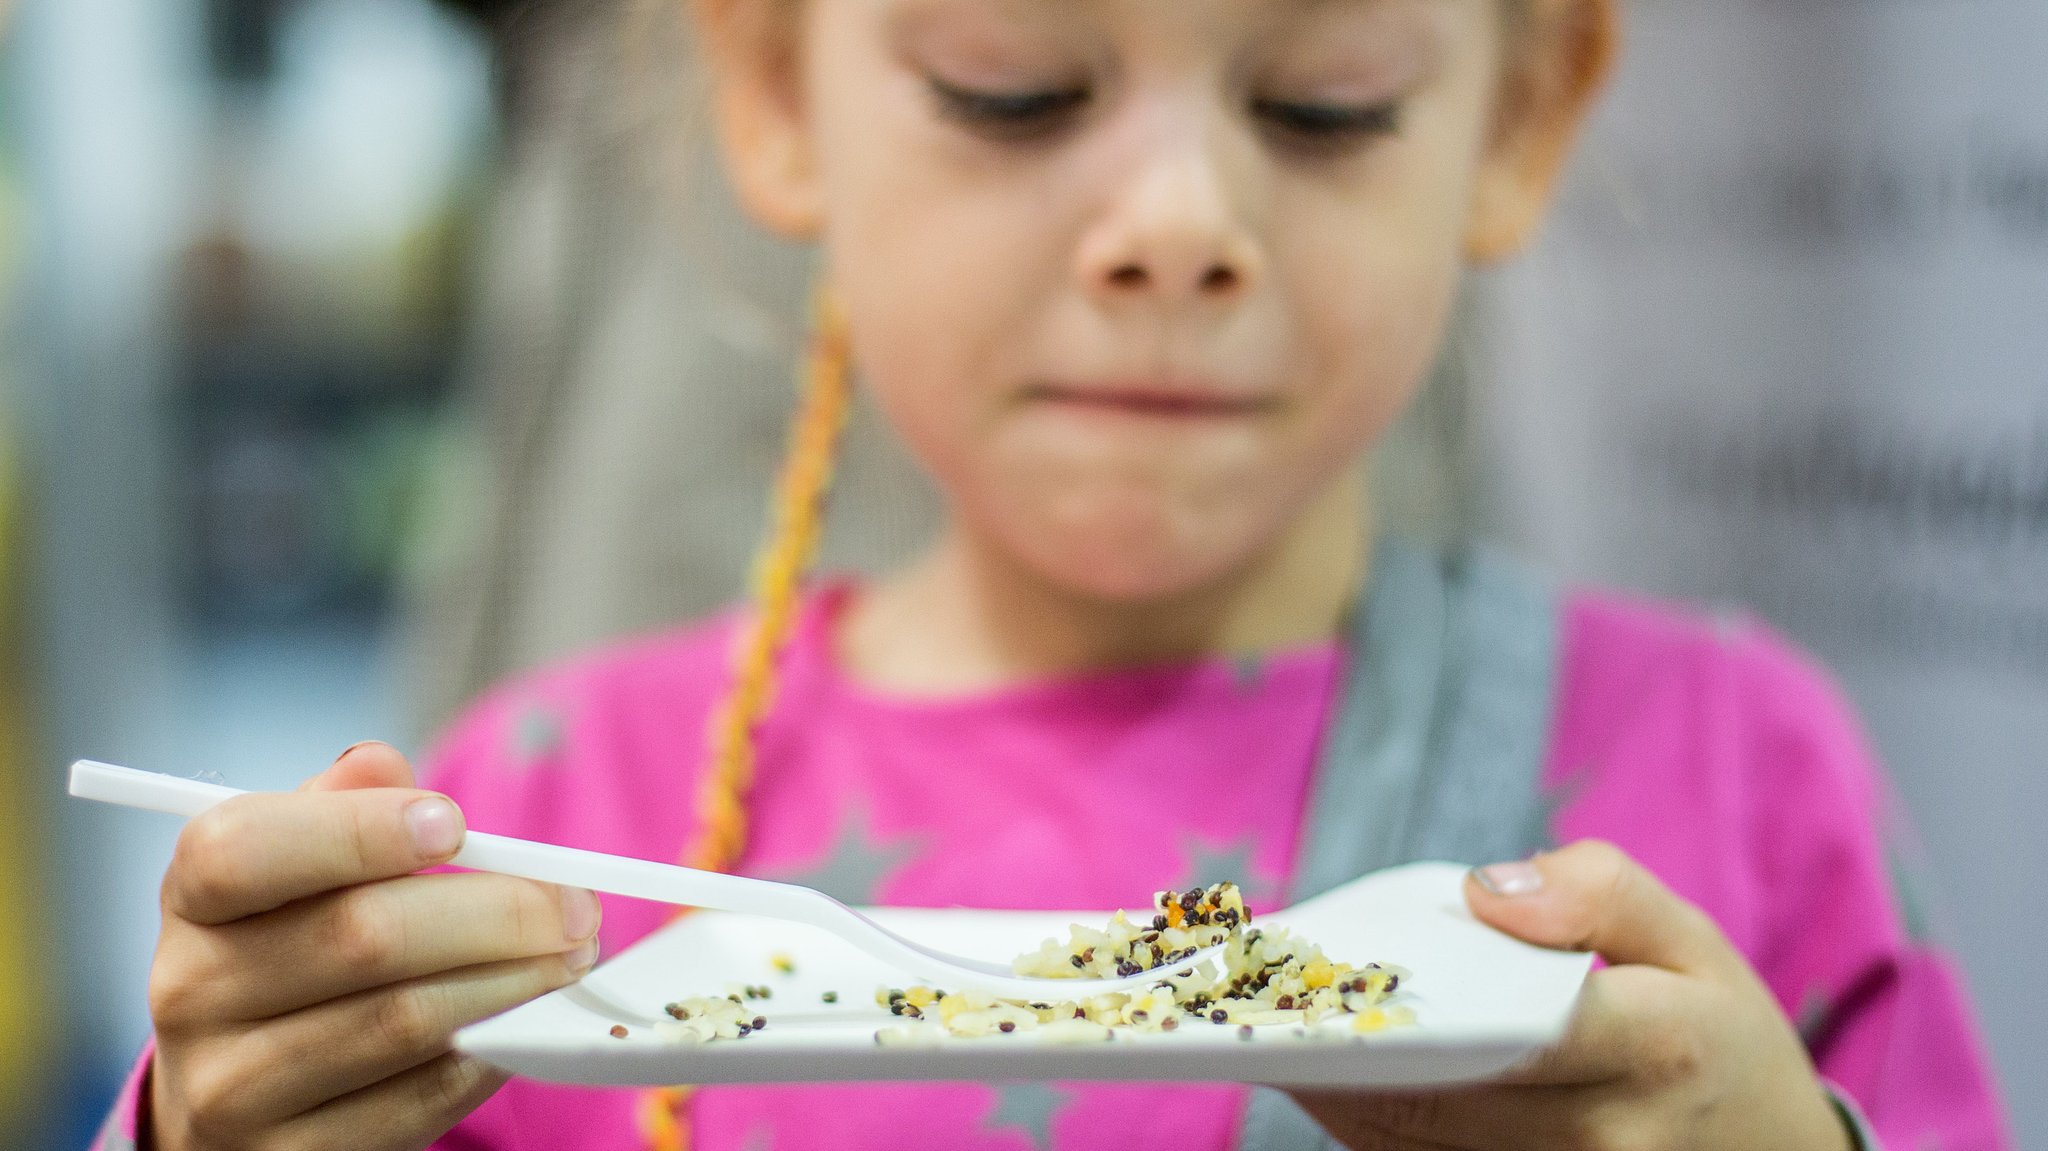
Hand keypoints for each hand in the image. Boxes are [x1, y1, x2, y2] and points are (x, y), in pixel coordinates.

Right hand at [145, 743, 601, 1150]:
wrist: (241, 1086)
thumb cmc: (294, 945)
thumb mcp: (298, 867)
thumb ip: (343, 807)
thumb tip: (384, 765)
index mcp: (193, 899)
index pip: (244, 851)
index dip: (358, 830)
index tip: (455, 823)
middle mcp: (192, 994)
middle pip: (361, 936)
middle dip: (497, 912)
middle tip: (575, 903)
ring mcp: (231, 1089)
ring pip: (405, 1020)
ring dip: (515, 982)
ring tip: (571, 955)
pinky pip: (421, 1097)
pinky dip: (491, 1051)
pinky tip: (526, 1019)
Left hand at [1291, 840, 1852, 1150]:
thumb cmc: (1716, 1038)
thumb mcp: (1692, 942)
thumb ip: (1598, 893)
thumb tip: (1487, 890)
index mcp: (1655, 1048)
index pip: (1513, 1025)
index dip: (1404, 1002)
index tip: (1316, 971)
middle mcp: (1606, 1138)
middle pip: (1438, 1095)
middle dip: (1339, 1045)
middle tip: (1255, 993)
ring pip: (1416, 1144)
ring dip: (1336, 1092)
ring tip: (1269, 1029)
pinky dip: (1368, 1127)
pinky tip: (1325, 1079)